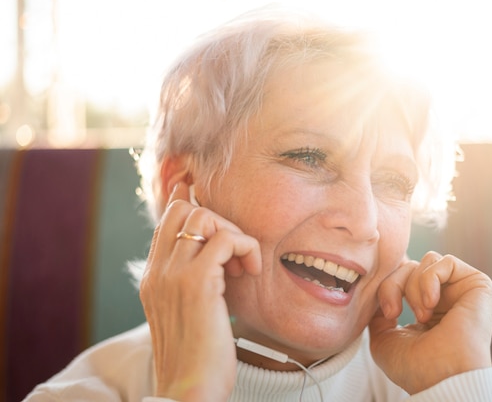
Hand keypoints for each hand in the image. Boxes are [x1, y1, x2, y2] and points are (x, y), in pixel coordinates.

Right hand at [140, 183, 261, 401]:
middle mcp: (158, 271)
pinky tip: (248, 271)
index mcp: (153, 278)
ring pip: (204, 218)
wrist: (188, 391)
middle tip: (235, 252)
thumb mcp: (186, 316)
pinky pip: (225, 239)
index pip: (167, 223)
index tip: (206, 199)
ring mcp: (174, 276)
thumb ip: (191, 285)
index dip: (188, 203)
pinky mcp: (197, 284)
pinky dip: (244, 247)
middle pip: (183, 211)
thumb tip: (214, 264)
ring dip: (233, 234)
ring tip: (242, 266)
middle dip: (218, 220)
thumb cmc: (196, 359)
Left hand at [368, 252, 491, 394]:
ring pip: (427, 261)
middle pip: (412, 266)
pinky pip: (446, 261)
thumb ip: (379, 313)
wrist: (440, 378)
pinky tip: (431, 303)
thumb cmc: (414, 366)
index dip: (388, 287)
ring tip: (422, 315)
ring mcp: (463, 292)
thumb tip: (380, 295)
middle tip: (395, 313)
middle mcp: (447, 299)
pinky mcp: (480, 286)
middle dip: (395, 285)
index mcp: (428, 310)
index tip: (388, 314)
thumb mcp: (383, 339)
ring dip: (414, 286)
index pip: (402, 277)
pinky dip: (430, 279)